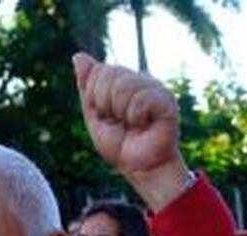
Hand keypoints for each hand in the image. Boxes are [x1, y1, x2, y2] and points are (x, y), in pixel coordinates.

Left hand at [72, 53, 187, 211]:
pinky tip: (145, 125)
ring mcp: (155, 89)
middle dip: (105, 104)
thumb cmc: (119, 144)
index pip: (99, 70)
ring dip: (121, 112)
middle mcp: (141, 80)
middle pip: (109, 73)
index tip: (106, 115)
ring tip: (132, 124)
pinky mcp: (167, 101)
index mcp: (124, 80)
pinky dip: (136, 117)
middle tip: (119, 121)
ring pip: (123, 86)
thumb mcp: (94, 114)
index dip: (95, 96)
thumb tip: (78, 56)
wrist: (139, 167)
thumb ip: (87, 86)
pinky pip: (140, 99)